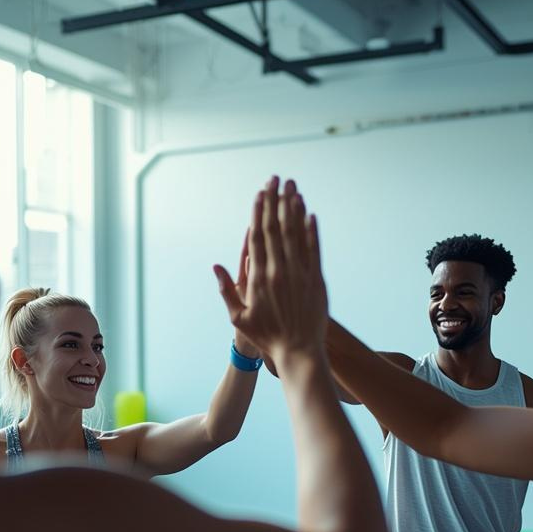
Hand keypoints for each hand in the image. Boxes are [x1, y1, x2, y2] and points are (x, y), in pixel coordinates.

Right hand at [214, 177, 327, 363]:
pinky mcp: (316, 280)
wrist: (298, 352)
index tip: (259, 193)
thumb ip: (226, 290)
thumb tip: (216, 267)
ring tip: (292, 187)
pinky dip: (312, 230)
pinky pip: (314, 249)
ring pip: (296, 233)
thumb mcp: (238, 317)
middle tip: (276, 178)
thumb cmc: (266, 337)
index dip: (258, 212)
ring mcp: (299, 274)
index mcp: (258, 277)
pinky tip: (310, 213)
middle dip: (275, 200)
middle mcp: (279, 271)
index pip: (257, 237)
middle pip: (276, 228)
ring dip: (294, 208)